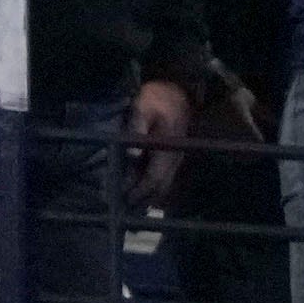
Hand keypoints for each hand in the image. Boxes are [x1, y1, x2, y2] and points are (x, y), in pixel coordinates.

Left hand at [124, 73, 192, 204]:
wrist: (177, 93)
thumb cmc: (156, 99)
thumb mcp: (142, 109)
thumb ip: (137, 129)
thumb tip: (132, 155)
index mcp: (166, 149)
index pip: (154, 178)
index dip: (140, 191)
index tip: (126, 200)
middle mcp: (174, 158)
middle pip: (160, 187)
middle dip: (144, 199)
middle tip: (126, 208)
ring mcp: (176, 159)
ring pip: (164, 185)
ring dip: (149, 196)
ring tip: (133, 205)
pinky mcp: (173, 157)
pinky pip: (165, 178)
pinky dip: (154, 187)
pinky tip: (143, 191)